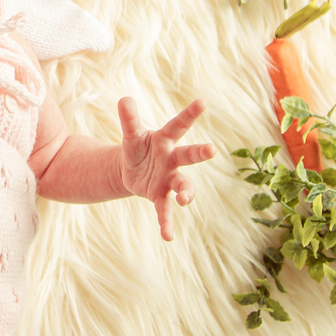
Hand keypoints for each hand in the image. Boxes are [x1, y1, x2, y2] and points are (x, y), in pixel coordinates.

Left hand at [117, 97, 214, 241]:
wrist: (132, 170)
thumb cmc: (137, 148)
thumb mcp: (130, 135)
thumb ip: (129, 120)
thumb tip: (125, 99)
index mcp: (165, 140)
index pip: (178, 124)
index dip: (189, 114)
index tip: (202, 102)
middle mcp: (172, 159)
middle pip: (188, 154)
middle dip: (199, 152)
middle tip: (211, 149)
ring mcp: (169, 179)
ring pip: (182, 185)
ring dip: (186, 192)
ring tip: (184, 200)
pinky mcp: (160, 195)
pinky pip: (165, 210)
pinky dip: (167, 223)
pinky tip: (167, 236)